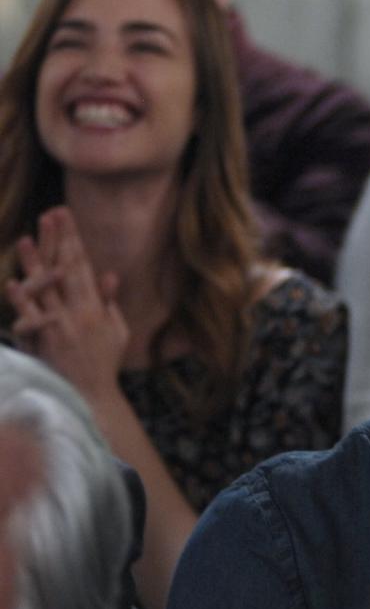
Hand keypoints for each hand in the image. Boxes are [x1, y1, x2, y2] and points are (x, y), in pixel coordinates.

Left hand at [6, 206, 128, 401]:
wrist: (91, 394)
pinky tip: (13, 283)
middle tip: (50, 214)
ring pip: (45, 289)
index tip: (66, 216)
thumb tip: (109, 275)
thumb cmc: (104, 363)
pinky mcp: (44, 342)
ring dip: (35, 263)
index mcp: (96, 307)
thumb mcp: (117, 331)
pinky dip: (21, 301)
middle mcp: (78, 312)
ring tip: (25, 238)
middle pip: (66, 269)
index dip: (74, 239)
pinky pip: (30, 318)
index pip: (84, 265)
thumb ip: (110, 302)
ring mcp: (60, 326)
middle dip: (58, 240)